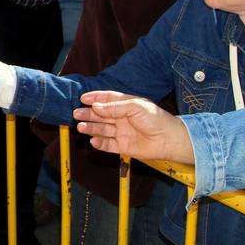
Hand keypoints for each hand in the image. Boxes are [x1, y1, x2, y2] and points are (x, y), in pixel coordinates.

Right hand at [73, 91, 193, 163]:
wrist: (168, 139)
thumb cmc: (156, 119)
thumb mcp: (135, 107)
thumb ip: (115, 107)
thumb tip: (97, 107)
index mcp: (127, 105)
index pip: (107, 99)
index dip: (95, 98)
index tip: (83, 98)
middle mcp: (123, 118)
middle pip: (101, 115)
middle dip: (88, 113)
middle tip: (77, 113)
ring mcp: (122, 132)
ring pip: (102, 129)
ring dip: (91, 127)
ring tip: (81, 126)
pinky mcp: (123, 146)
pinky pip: (108, 144)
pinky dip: (99, 143)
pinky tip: (93, 140)